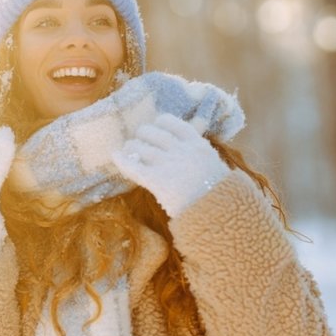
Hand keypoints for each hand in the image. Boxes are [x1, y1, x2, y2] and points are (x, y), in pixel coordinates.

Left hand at [112, 113, 230, 217]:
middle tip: (139, 139)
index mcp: (196, 144)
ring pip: (140, 147)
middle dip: (143, 134)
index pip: (172, 123)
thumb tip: (186, 150)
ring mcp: (167, 164)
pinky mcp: (156, 180)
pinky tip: (115, 156)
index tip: (156, 126)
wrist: (217, 212)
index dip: (160, 122)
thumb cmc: (219, 194)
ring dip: (131, 147)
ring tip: (128, 150)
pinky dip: (122, 160)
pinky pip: (134, 166)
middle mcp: (181, 150)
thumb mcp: (214, 166)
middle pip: (153, 133)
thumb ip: (198, 156)